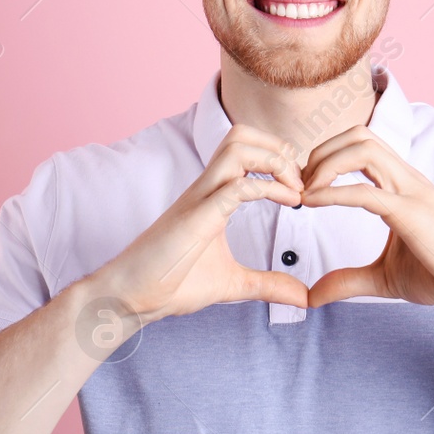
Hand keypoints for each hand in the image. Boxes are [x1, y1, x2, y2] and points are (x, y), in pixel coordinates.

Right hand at [89, 125, 307, 321]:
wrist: (130, 298)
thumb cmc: (172, 284)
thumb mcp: (232, 283)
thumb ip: (268, 284)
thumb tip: (303, 297)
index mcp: (212, 194)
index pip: (246, 148)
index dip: (280, 158)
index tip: (302, 189)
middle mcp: (205, 188)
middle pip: (241, 134)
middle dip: (279, 148)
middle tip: (300, 183)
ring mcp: (198, 200)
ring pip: (236, 147)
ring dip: (274, 161)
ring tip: (294, 190)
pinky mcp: (195, 219)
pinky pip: (234, 187)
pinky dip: (267, 188)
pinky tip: (287, 204)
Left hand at [299, 125, 433, 312]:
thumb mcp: (385, 279)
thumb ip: (349, 280)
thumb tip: (313, 296)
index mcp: (402, 186)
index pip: (361, 146)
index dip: (326, 158)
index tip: (303, 189)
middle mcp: (407, 180)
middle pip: (359, 135)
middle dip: (321, 152)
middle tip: (299, 186)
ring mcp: (411, 192)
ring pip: (362, 147)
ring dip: (325, 164)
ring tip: (305, 193)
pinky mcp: (412, 214)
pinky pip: (365, 190)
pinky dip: (331, 193)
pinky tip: (310, 204)